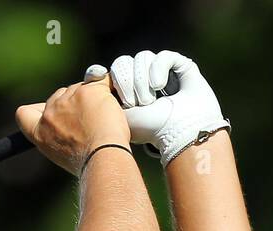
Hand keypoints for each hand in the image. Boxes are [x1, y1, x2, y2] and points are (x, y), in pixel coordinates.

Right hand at [15, 80, 130, 176]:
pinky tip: (116, 105)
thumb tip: (69, 122)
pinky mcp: (88, 91)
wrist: (102, 158)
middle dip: (73, 103)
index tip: (47, 113)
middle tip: (90, 122)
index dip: (35, 110)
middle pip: (58, 96)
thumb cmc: (87, 161)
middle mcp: (50, 114)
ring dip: (92, 98)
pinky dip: (110, 90)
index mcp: (40, 132)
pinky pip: (101, 81)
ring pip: (80, 88)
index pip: (23, 113)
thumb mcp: (62, 153)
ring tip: (104, 121)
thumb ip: (58, 134)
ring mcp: (68, 99)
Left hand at [97, 50, 229, 166]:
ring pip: (142, 58)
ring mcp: (162, 71)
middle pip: (123, 62)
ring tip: (148, 102)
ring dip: (141, 80)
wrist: (178, 133)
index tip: (97, 76)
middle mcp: (144, 79)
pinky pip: (162, 56)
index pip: (112, 71)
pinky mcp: (181, 66)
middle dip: (125, 82)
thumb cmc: (147, 129)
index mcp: (126, 90)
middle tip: (132, 103)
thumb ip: (100, 99)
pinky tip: (158, 87)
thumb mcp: (116, 116)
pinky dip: (158, 70)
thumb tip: (91, 77)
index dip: (104, 71)